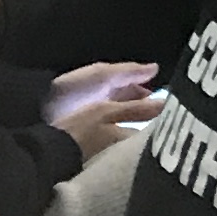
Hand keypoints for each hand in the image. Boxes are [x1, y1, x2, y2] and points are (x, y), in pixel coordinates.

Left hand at [46, 62, 161, 158]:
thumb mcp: (104, 75)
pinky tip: (135, 148)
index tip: (173, 107)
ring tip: (156, 139)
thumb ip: (129, 72)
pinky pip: (115, 138)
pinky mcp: (94, 137)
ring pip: (126, 123)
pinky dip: (126, 140)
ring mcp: (100, 121)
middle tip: (168, 126)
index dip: (153, 97)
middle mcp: (107, 102)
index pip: (137, 90)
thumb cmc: (76, 88)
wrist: (44, 110)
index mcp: (110, 85)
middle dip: (148, 114)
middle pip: (133, 108)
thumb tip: (156, 67)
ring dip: (138, 129)